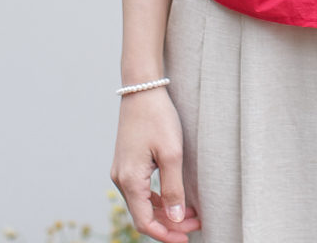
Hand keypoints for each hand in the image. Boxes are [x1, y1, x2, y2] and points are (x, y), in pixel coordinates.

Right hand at [110, 87, 201, 242]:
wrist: (142, 88)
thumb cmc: (158, 117)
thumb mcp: (171, 154)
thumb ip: (173, 189)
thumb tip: (176, 219)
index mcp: (129, 180)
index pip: (145, 222)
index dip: (166, 234)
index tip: (187, 238)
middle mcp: (120, 179)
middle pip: (144, 214)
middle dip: (170, 223)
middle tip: (196, 223)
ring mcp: (121, 170)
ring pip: (142, 203)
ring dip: (165, 211)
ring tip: (190, 212)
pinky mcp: (127, 161)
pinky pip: (140, 189)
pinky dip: (157, 198)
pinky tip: (174, 197)